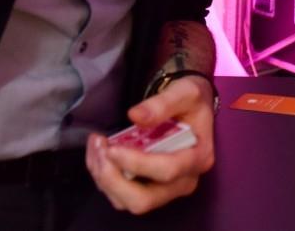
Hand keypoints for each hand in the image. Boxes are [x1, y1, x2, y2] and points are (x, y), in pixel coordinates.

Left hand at [86, 75, 215, 214]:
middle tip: (100, 150)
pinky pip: (121, 196)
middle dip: (114, 180)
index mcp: (198, 158)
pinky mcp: (150, 190)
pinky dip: (104, 178)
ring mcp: (166, 190)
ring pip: (128, 202)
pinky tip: (98, 154)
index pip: (167, 171)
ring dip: (105, 179)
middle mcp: (184, 181)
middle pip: (144, 200)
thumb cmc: (191, 101)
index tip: (112, 147)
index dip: (136, 163)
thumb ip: (163, 103)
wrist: (191, 108)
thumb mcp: (185, 92)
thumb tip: (135, 116)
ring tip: (97, 147)